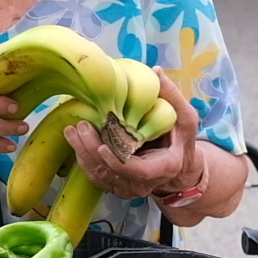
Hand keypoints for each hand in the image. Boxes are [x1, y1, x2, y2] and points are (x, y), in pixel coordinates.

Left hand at [63, 74, 203, 201]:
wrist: (178, 167)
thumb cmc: (181, 140)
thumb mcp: (185, 118)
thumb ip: (172, 96)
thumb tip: (155, 71)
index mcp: (163, 167)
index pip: (137, 170)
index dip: (117, 161)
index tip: (102, 146)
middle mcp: (143, 183)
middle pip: (112, 171)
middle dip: (92, 149)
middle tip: (80, 126)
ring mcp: (127, 187)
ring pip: (100, 174)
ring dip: (83, 152)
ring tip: (72, 130)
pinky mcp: (116, 184)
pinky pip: (95, 176)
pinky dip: (83, 159)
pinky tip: (75, 140)